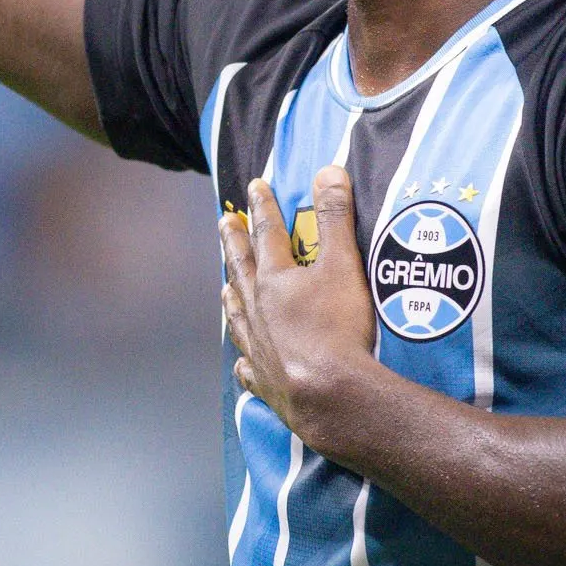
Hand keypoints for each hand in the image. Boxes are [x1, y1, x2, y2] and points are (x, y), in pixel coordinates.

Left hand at [221, 168, 383, 446]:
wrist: (330, 395)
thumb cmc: (338, 329)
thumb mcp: (342, 265)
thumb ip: (335, 218)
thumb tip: (328, 171)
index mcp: (274, 280)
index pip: (267, 234)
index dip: (264, 208)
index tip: (254, 187)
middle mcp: (257, 311)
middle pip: (241, 270)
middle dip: (234, 243)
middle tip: (223, 222)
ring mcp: (257, 347)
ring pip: (238, 316)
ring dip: (232, 297)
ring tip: (225, 288)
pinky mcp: (263, 381)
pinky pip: (248, 367)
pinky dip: (245, 360)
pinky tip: (242, 361)